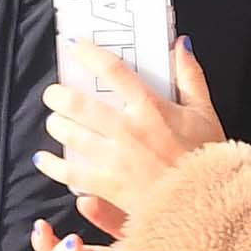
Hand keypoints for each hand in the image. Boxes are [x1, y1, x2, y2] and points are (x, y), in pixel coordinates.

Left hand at [35, 37, 223, 223]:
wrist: (206, 205)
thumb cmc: (207, 160)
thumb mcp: (205, 112)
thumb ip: (190, 76)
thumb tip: (180, 45)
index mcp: (151, 108)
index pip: (113, 71)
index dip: (90, 55)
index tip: (76, 47)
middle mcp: (128, 130)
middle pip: (80, 104)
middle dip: (60, 96)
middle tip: (54, 94)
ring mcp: (116, 159)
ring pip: (72, 135)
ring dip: (57, 125)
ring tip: (54, 121)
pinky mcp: (109, 186)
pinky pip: (71, 173)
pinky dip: (53, 166)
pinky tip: (43, 159)